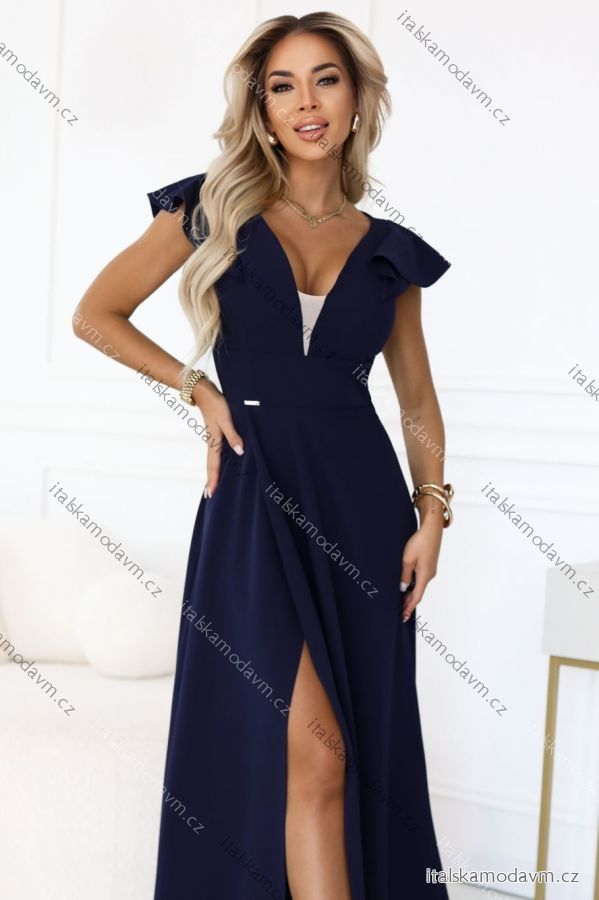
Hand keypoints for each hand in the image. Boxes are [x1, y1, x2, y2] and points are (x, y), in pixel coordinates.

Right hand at [192, 379, 243, 497]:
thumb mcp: (226, 418)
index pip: (213, 465)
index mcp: (214, 442)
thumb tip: (240, 452)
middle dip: (210, 481)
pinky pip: (214, 453)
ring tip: (211, 485)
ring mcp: (212, 439)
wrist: (203, 391)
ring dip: (212, 473)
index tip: (210, 494)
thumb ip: (233, 436)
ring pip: (211, 460)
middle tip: (208, 496)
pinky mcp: (214, 434)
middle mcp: (211, 443)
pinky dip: (214, 463)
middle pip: (210, 466)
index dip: (213, 480)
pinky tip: (218, 464)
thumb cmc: (216, 404)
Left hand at [399, 516, 442, 621]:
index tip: (404, 616)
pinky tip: (406, 583)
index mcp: (425, 576)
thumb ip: (405, 576)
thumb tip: (403, 588)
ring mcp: (430, 570)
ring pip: (419, 584)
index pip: (416, 597)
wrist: (431, 529)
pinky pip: (420, 577)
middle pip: (418, 592)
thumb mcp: (407, 560)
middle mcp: (429, 575)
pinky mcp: (429, 564)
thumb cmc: (419, 543)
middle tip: (400, 611)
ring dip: (410, 592)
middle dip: (409, 602)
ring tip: (400, 599)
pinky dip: (413, 583)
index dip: (409, 607)